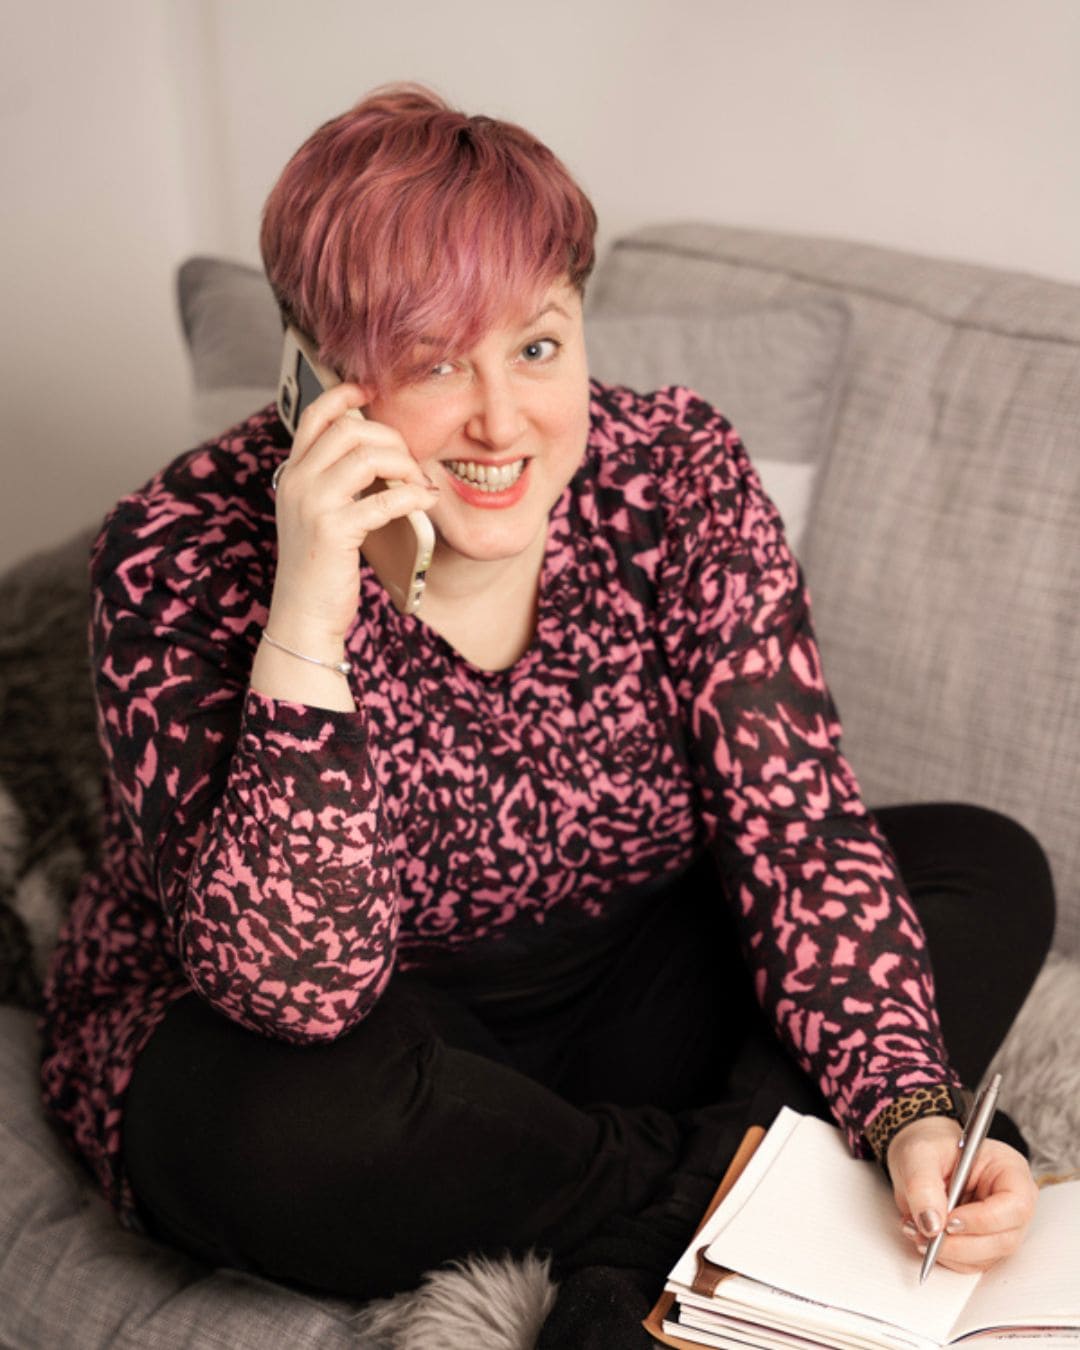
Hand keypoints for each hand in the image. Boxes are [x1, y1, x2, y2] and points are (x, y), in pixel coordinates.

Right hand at [269, 382, 439, 650]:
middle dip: (391, 438)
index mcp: (293, 474)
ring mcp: (312, 504)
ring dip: (405, 464)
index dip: (345, 395)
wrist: (304, 614)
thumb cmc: (320, 567)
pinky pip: (386, 498)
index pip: (314, 416)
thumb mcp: (320, 515)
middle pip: (349, 428)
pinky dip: (414, 495)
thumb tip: (380, 454)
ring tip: (418, 483)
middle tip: (411, 463)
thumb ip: (336, 483)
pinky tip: (426, 501)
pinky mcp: (333, 530)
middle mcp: (297, 482)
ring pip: (367, 455)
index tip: (374, 394)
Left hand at [887, 1114, 1037, 1274]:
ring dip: (950, 1253)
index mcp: (1009, 1170)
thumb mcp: (919, 1154)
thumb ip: (923, 1185)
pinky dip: (945, 1257)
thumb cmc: (928, 1148)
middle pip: (1004, 1239)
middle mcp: (1011, 1202)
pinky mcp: (983, 1243)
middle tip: (927, 1233)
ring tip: (918, 1231)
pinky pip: (970, 1263)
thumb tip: (931, 1224)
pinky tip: (924, 1236)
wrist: (919, 1159)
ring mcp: (1000, 1226)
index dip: (984, 1220)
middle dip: (962, 1244)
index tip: (949, 1221)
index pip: (1015, 1205)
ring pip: (987, 1257)